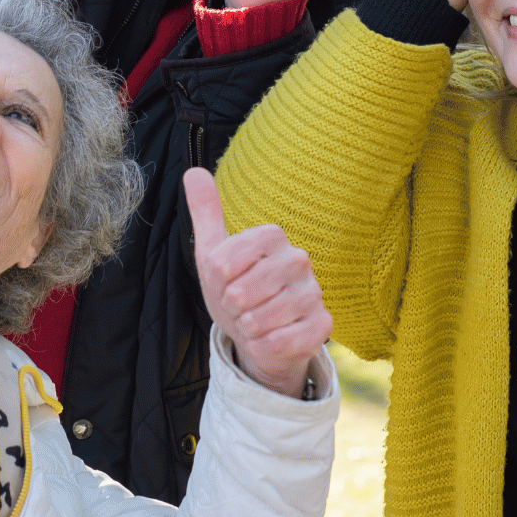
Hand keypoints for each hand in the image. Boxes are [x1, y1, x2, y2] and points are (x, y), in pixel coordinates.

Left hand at [185, 168, 331, 398]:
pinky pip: (279, 341)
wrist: (259, 336)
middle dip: (230, 308)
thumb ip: (205, 213)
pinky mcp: (322, 325)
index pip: (223, 263)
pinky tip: (270, 338)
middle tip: (240, 307)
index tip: (225, 283)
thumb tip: (193, 171)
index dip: (216, 282)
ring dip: (247, 328)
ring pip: (259, 319)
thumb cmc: (236, 291)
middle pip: (240, 293)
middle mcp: (298, 259)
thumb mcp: (213, 253)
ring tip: (254, 322)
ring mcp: (313, 292)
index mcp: (272, 236)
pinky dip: (264, 345)